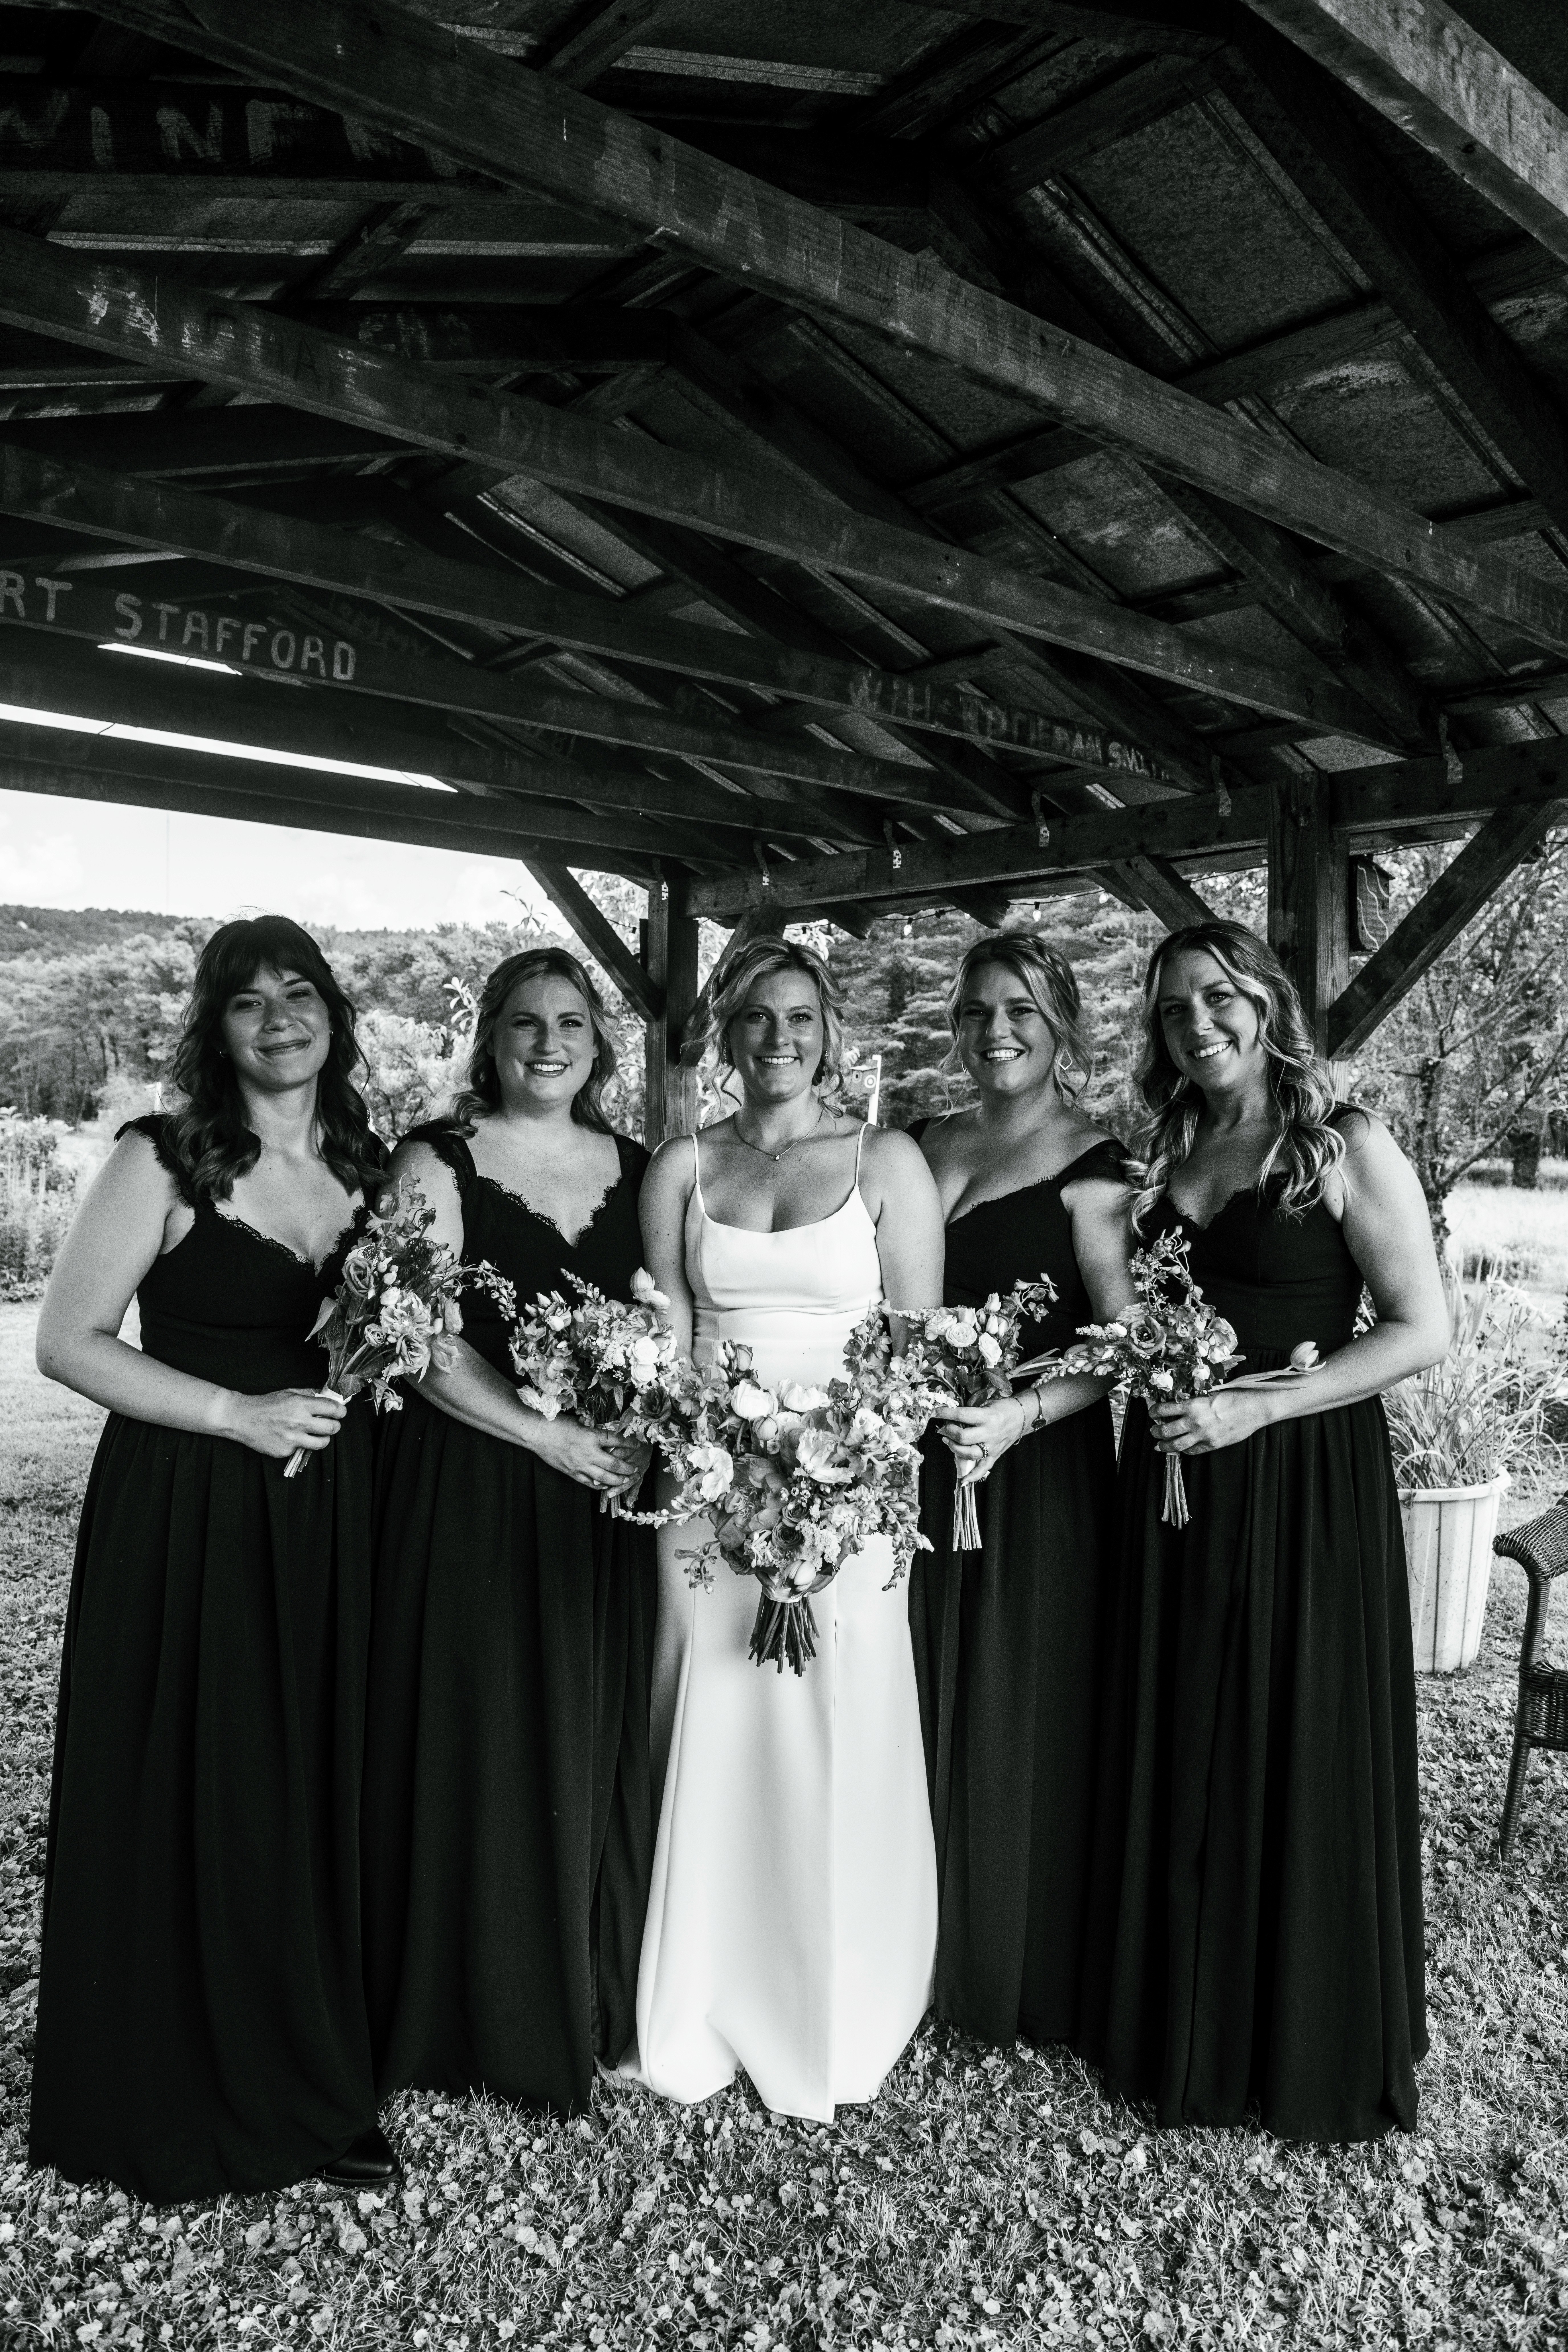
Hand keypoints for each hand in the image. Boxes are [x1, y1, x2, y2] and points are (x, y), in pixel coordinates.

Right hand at [220, 1386, 347, 1459]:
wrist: (242, 1418)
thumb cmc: (265, 1404)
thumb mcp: (289, 1393)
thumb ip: (310, 1395)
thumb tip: (328, 1397)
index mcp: (301, 1405)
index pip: (333, 1409)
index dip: (340, 1411)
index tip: (340, 1412)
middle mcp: (299, 1422)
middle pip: (332, 1428)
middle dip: (334, 1426)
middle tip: (330, 1424)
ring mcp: (292, 1438)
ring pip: (322, 1443)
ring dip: (322, 1438)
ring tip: (315, 1434)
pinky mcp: (285, 1451)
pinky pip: (301, 1449)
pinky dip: (299, 1444)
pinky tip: (289, 1437)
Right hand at [527, 1414, 645, 1495]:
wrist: (537, 1434)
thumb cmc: (557, 1424)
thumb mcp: (579, 1422)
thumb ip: (593, 1430)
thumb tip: (605, 1435)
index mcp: (592, 1436)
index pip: (617, 1440)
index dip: (630, 1443)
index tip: (637, 1444)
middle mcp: (589, 1453)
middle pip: (615, 1464)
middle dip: (628, 1468)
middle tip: (636, 1468)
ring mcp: (580, 1465)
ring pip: (605, 1478)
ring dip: (618, 1480)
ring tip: (626, 1479)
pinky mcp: (572, 1473)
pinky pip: (589, 1483)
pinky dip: (599, 1485)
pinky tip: (606, 1485)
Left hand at [939, 1392, 1032, 1481]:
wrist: (1022, 1416)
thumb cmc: (1004, 1407)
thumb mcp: (987, 1402)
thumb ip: (970, 1407)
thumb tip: (949, 1410)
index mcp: (988, 1417)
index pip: (962, 1415)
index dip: (945, 1413)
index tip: (935, 1412)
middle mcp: (990, 1433)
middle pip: (963, 1437)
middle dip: (948, 1431)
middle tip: (944, 1427)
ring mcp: (992, 1446)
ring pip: (969, 1453)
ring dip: (954, 1448)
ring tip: (947, 1441)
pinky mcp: (995, 1455)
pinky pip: (983, 1469)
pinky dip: (972, 1476)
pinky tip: (963, 1480)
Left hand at [1148, 1387, 1271, 1455]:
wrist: (1253, 1407)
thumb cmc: (1234, 1396)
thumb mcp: (1209, 1393)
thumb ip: (1194, 1401)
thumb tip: (1179, 1404)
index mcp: (1192, 1404)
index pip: (1164, 1409)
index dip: (1154, 1412)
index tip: (1152, 1413)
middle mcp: (1194, 1421)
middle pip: (1166, 1430)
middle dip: (1156, 1431)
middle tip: (1153, 1431)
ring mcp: (1203, 1435)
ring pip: (1176, 1445)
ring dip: (1164, 1446)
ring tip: (1159, 1445)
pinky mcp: (1212, 1444)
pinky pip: (1193, 1451)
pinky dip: (1184, 1451)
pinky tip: (1181, 1449)